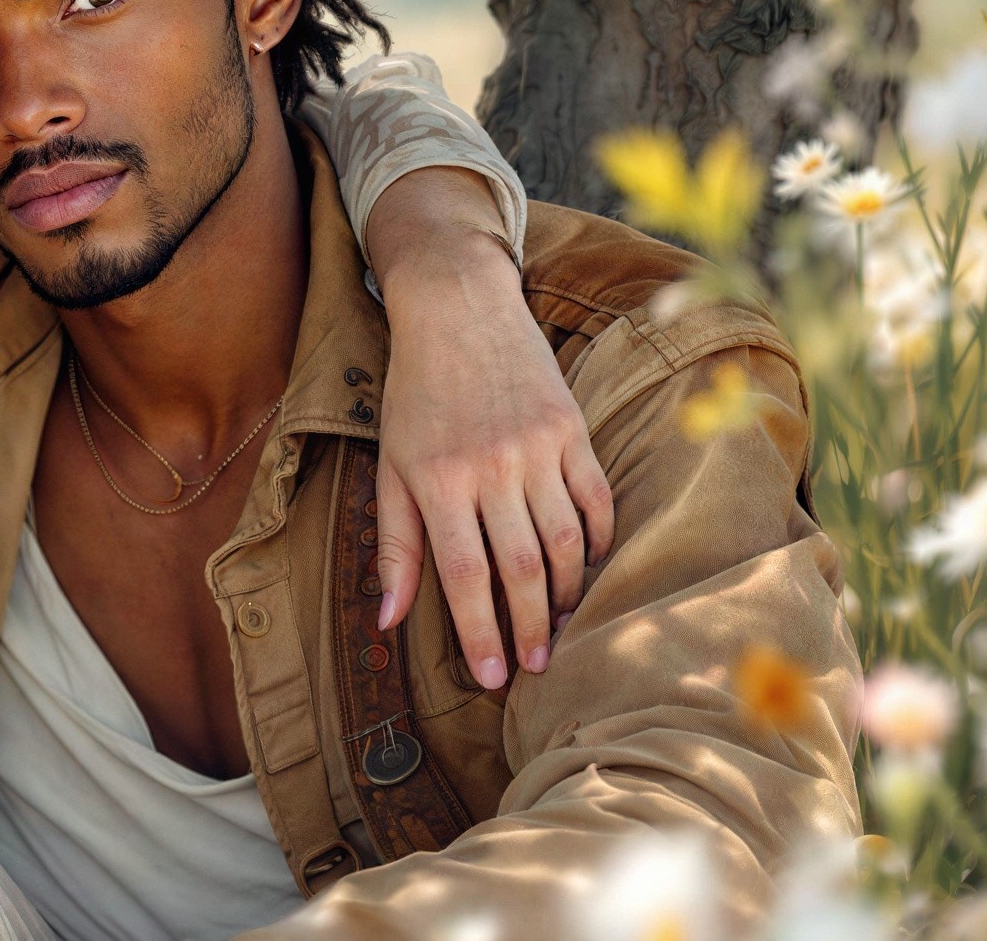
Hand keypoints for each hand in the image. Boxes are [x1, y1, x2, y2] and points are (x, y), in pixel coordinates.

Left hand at [371, 228, 609, 687]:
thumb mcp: (390, 465)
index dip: (481, 633)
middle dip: (530, 627)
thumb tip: (388, 620)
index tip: (493, 677)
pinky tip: (589, 567)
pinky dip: (598, 540)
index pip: (466, 578)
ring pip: (566, 542)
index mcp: (439, 481)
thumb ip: (394, 545)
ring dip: (568, 593)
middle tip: (535, 666)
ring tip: (560, 625)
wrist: (457, 309)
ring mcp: (538, 448)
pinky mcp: (573, 430)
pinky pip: (596, 501)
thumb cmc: (415, 395)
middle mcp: (492, 468)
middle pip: (521, 569)